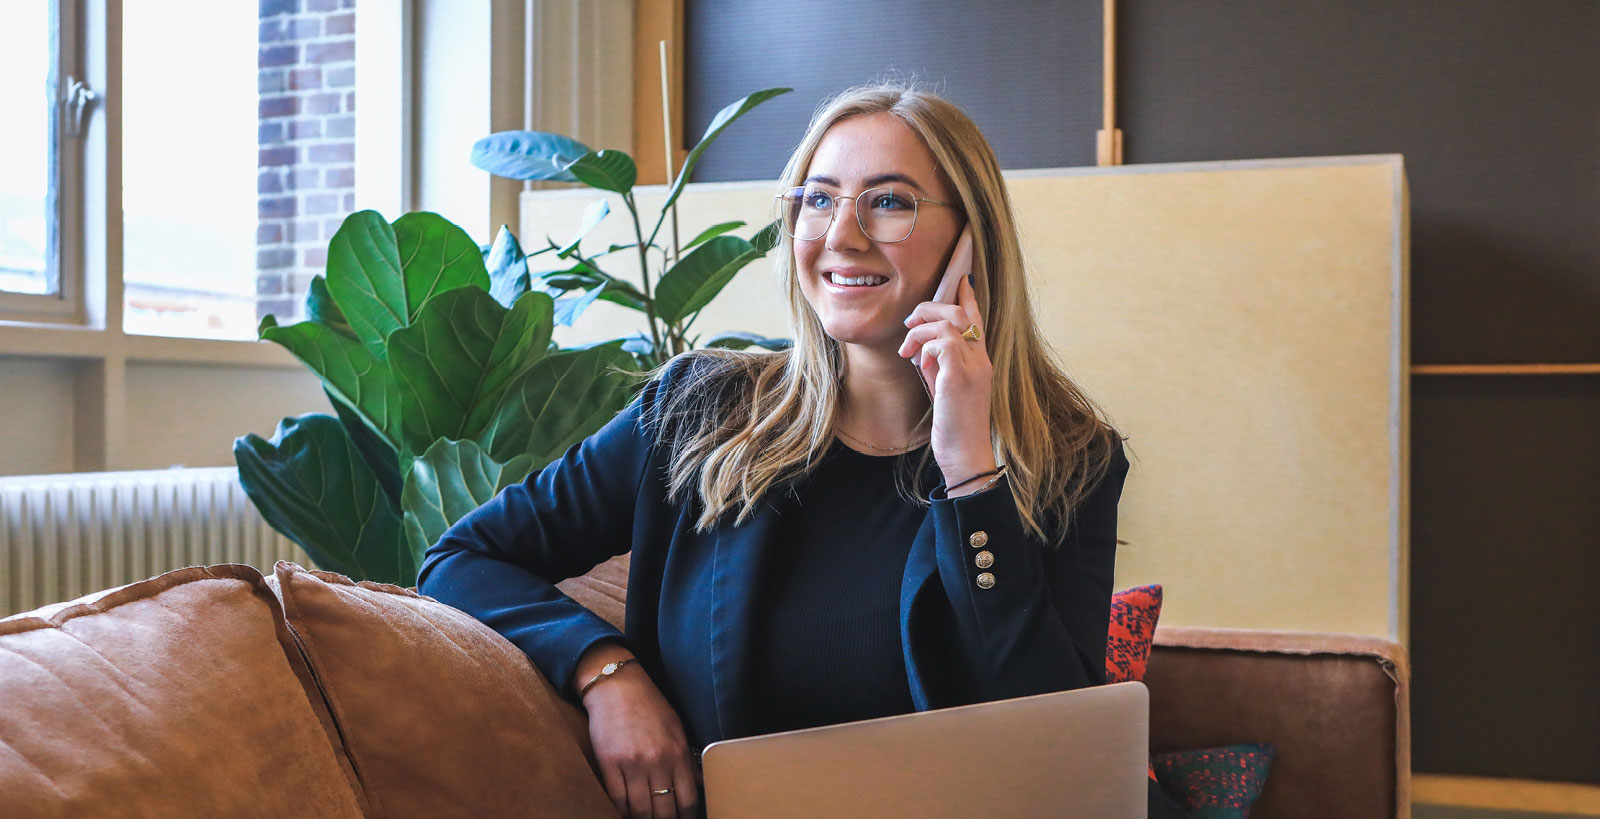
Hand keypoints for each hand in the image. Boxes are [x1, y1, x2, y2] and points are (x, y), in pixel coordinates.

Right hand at [578, 648, 700, 817]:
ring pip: (640, 810)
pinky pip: (617, 798)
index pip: (688, 799)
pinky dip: (621, 810)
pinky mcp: (609, 763)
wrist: (617, 686)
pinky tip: (624, 811)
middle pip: (664, 810)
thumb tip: (697, 785)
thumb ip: (686, 759)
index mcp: (678, 753)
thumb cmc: (649, 706)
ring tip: (643, 818)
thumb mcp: (677, 728)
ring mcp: (633, 763)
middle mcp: (657, 761)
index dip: (686, 816)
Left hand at [898, 235, 996, 489]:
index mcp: (981, 361)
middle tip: (909, 323)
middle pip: (960, 312)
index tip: (962, 278)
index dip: (968, 296)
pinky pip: (942, 343)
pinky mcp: (960, 377)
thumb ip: (939, 367)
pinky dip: (925, 347)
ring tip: (907, 348)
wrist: (965, 455)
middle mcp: (981, 359)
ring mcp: (973, 367)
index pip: (977, 319)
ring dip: (921, 329)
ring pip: (949, 322)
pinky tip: (917, 363)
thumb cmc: (953, 426)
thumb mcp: (945, 389)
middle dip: (930, 308)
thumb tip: (922, 351)